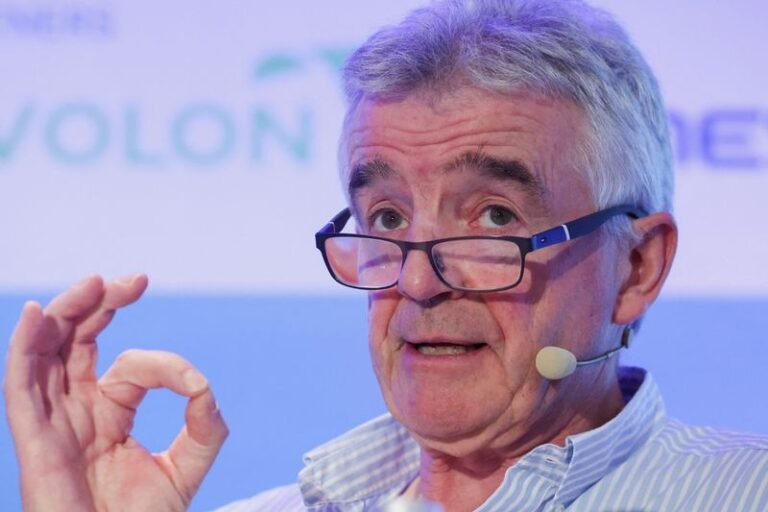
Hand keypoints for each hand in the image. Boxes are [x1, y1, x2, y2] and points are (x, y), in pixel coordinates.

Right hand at [3, 275, 227, 510]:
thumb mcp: (187, 466)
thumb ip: (204, 424)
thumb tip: (203, 386)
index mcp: (108, 413)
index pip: (128, 364)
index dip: (162, 365)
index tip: (192, 384)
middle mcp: (75, 411)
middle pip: (73, 342)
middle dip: (99, 304)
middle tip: (133, 281)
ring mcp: (52, 423)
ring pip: (44, 353)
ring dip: (64, 313)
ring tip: (94, 283)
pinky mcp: (34, 441)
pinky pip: (19, 388)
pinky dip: (22, 348)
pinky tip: (33, 315)